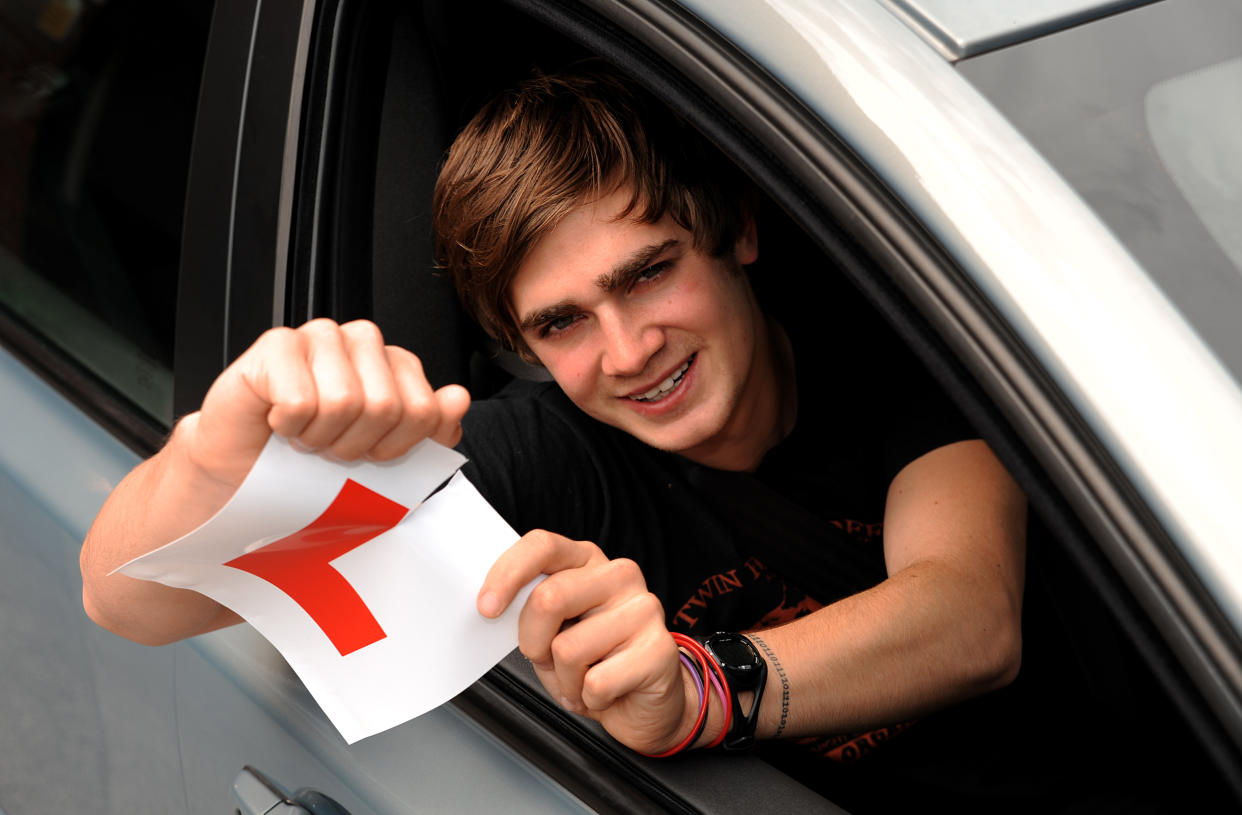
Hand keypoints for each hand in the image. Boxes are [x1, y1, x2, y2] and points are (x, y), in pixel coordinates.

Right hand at [80, 319, 469, 644]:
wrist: (244, 486)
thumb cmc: (315, 472)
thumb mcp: (388, 466)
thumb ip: (431, 432)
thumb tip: (457, 397)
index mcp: (395, 365)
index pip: (425, 409)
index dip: (395, 449)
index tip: (368, 457)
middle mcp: (361, 342)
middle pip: (387, 404)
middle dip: (356, 446)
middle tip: (329, 450)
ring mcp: (319, 337)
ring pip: (346, 400)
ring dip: (321, 437)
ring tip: (305, 437)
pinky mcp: (275, 345)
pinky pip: (301, 396)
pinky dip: (289, 425)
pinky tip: (278, 424)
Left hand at [478, 530, 692, 753]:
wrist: (645, 702)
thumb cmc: (593, 663)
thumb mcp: (552, 631)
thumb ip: (531, 609)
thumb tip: (492, 604)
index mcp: (587, 560)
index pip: (542, 546)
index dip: (508, 574)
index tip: (487, 607)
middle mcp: (618, 575)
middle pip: (549, 598)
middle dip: (534, 642)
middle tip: (548, 658)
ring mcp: (644, 608)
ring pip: (568, 648)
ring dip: (565, 680)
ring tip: (584, 679)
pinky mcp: (661, 648)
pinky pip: (596, 682)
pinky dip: (590, 699)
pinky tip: (607, 693)